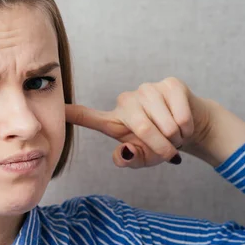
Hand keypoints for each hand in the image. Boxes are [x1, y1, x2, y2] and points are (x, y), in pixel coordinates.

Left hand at [66, 77, 213, 167]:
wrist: (190, 128)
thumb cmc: (161, 144)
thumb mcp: (143, 158)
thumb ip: (130, 160)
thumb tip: (124, 151)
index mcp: (113, 121)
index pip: (87, 116)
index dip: (71, 113)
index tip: (55, 108)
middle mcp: (126, 101)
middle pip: (142, 128)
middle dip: (161, 145)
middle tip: (168, 150)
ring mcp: (147, 89)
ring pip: (164, 122)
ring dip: (175, 137)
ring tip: (174, 134)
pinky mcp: (169, 84)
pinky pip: (180, 114)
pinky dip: (186, 127)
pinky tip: (184, 123)